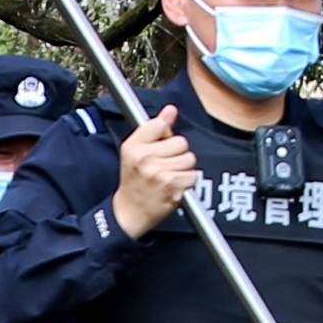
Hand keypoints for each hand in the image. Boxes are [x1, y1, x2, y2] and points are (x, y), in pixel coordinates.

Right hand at [113, 105, 196, 239]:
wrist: (129, 212)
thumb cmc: (134, 180)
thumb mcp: (134, 151)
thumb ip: (154, 129)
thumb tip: (171, 110)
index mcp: (133, 147)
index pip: (160, 124)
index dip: (164, 135)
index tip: (159, 145)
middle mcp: (144, 158)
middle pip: (180, 142)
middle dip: (177, 153)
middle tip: (164, 165)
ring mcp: (159, 173)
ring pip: (189, 158)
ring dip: (183, 168)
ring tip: (170, 176)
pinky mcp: (173, 187)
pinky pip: (193, 175)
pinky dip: (187, 181)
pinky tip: (175, 186)